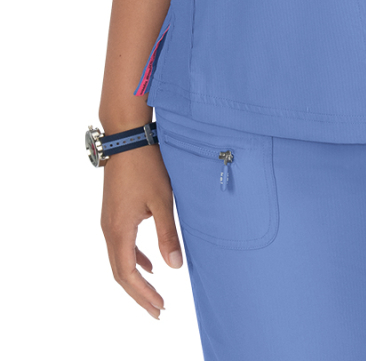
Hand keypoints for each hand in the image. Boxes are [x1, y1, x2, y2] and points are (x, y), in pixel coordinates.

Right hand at [100, 142, 183, 318]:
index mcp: (118, 230)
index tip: (159, 308)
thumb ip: (168, 234)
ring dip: (136, 278)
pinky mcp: (114, 212)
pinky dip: (134, 259)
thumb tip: (175, 267)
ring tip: (154, 294)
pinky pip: (121, 244)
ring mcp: (109, 220)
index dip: (142, 294)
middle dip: (139, 293)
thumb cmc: (146, 166)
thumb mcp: (162, 200)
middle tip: (158, 311)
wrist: (127, 137)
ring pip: (119, 259)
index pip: (126, 274)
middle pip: (120, 272)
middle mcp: (109, 229)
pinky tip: (151, 263)